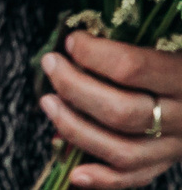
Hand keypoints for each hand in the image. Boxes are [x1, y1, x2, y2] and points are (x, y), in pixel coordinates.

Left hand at [44, 33, 181, 186]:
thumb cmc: (179, 60)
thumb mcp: (171, 42)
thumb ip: (135, 45)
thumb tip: (77, 42)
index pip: (132, 68)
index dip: (92, 53)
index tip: (70, 41)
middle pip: (122, 112)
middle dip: (74, 88)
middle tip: (50, 64)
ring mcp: (175, 146)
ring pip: (123, 151)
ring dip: (76, 129)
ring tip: (47, 102)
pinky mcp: (166, 163)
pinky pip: (134, 178)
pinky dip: (102, 179)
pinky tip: (74, 171)